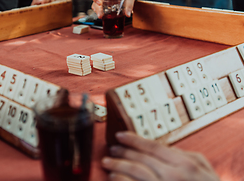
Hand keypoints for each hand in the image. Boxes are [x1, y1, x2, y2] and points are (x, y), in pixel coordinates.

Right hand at [92, 0, 138, 18]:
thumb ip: (129, 6)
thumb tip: (127, 15)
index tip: (99, 3)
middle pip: (96, 0)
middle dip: (97, 8)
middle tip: (100, 15)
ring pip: (97, 4)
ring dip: (98, 10)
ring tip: (101, 16)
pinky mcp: (108, 3)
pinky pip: (102, 7)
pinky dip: (102, 12)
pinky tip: (104, 16)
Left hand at [102, 132, 219, 180]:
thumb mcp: (203, 168)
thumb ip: (185, 155)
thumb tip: (165, 147)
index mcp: (184, 164)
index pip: (152, 146)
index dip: (134, 139)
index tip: (120, 135)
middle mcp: (173, 175)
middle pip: (141, 158)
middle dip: (123, 152)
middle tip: (112, 148)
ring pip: (135, 172)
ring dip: (118, 165)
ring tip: (107, 162)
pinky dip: (122, 180)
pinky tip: (114, 177)